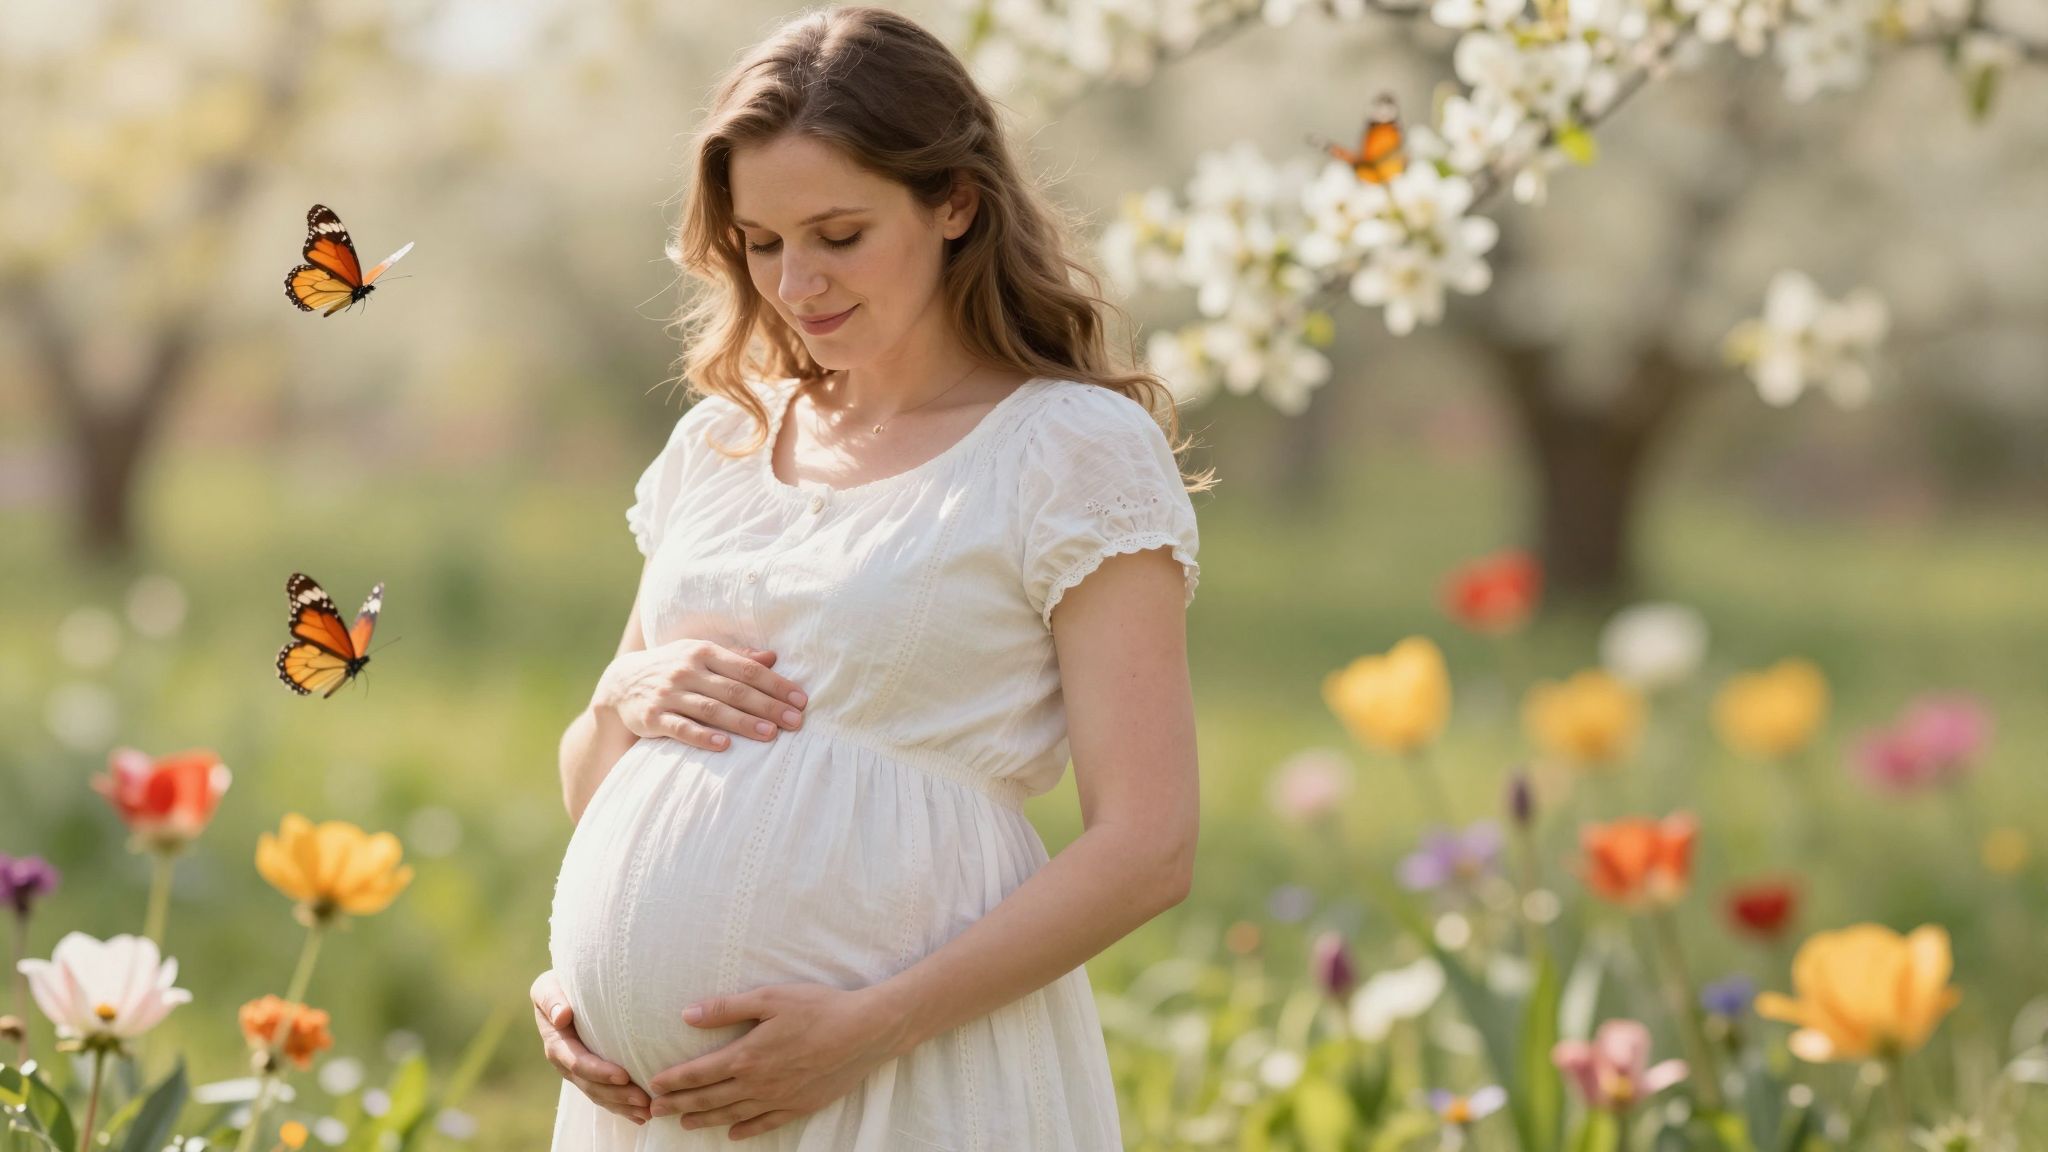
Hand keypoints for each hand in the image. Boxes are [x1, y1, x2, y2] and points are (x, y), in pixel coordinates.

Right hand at [532, 969, 652, 1125]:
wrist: (561, 993)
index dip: (599, 1071)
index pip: (578, 1062)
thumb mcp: (547, 987)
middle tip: (644, 1100)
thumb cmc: (557, 985)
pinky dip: (622, 1107)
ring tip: (648, 1111)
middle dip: (617, 1095)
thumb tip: (562, 1016)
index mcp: (557, 1043)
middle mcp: (566, 1063)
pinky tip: (642, 1115)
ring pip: (599, 1095)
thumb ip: (551, 999)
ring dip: (622, 1106)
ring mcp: (578, 1072)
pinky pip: (604, 1095)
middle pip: (591, 1086)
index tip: (623, 1076)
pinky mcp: (590, 1075)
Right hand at [597, 640, 807, 751]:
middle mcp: (687, 670)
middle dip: (768, 706)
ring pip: (711, 709)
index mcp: (703, 651)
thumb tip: (773, 658)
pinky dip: (702, 736)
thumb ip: (736, 658)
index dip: (776, 684)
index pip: (747, 669)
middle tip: (796, 722)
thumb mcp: (701, 655)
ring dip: (742, 722)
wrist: (621, 683)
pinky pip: (681, 728)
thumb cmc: (674, 668)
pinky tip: (724, 745)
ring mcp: (669, 693)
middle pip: (735, 690)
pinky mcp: (653, 717)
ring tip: (770, 734)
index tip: (801, 700)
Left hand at [644, 983, 904, 1138]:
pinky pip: (765, 1124)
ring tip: (685, 1124)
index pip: (698, 1074)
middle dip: (679, 1105)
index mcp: (746, 1056)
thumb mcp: (769, 998)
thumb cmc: (818, 1008)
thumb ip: (726, 1008)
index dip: (673, 1081)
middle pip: (708, 1099)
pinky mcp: (799, 1106)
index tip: (652, 1086)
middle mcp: (757, 1083)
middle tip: (655, 1110)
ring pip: (732, 1115)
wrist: (864, 1032)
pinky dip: (745, 1131)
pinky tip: (733, 1135)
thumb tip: (687, 1015)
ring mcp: (778, 1098)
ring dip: (704, 1120)